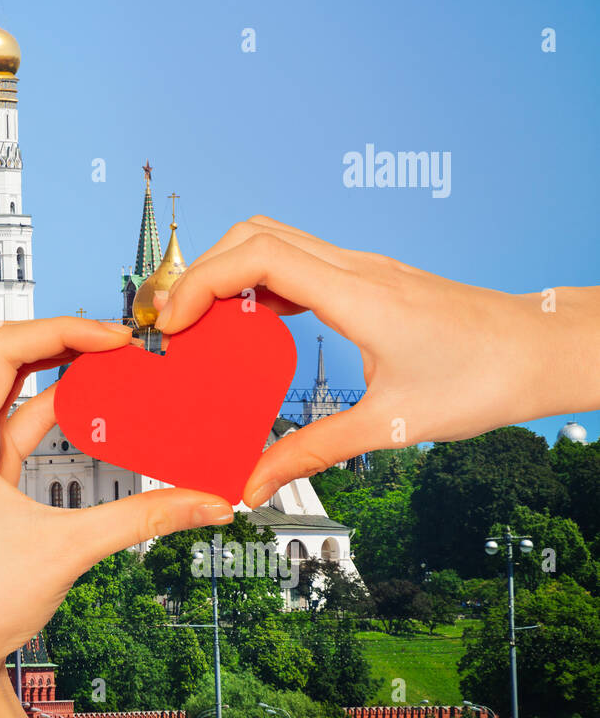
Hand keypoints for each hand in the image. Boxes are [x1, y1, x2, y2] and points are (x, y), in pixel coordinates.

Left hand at [0, 317, 234, 717]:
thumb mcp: (68, 550)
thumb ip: (143, 518)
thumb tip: (207, 501)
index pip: (1, 349)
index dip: (62, 331)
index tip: (114, 337)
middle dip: (56, 338)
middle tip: (113, 338)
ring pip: (3, 390)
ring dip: (53, 372)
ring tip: (107, 363)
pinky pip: (11, 427)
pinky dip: (48, 410)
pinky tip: (87, 407)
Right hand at [153, 215, 599, 506]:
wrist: (543, 349)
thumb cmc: (483, 378)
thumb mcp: (389, 425)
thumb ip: (311, 452)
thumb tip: (252, 484)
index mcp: (356, 295)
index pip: (257, 258)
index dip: (200, 283)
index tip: (173, 326)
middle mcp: (354, 268)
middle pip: (252, 234)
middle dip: (199, 272)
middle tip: (175, 325)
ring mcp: (361, 266)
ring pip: (272, 238)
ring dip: (226, 271)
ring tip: (203, 324)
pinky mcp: (367, 277)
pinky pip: (296, 260)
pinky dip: (258, 280)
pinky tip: (253, 325)